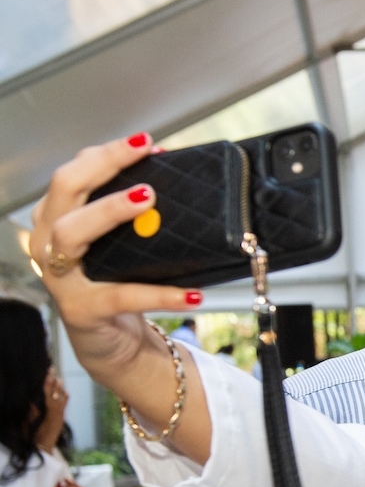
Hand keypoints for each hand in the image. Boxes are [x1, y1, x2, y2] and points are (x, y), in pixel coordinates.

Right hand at [32, 134, 212, 462]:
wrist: (112, 345)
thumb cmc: (118, 285)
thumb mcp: (125, 247)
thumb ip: (139, 219)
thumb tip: (182, 184)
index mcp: (58, 219)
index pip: (73, 173)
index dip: (105, 154)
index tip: (145, 142)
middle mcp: (48, 242)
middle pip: (64, 190)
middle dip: (103, 167)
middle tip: (145, 157)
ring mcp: (59, 276)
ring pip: (72, 233)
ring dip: (110, 211)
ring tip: (150, 199)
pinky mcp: (80, 310)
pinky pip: (121, 295)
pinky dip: (161, 293)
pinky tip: (193, 293)